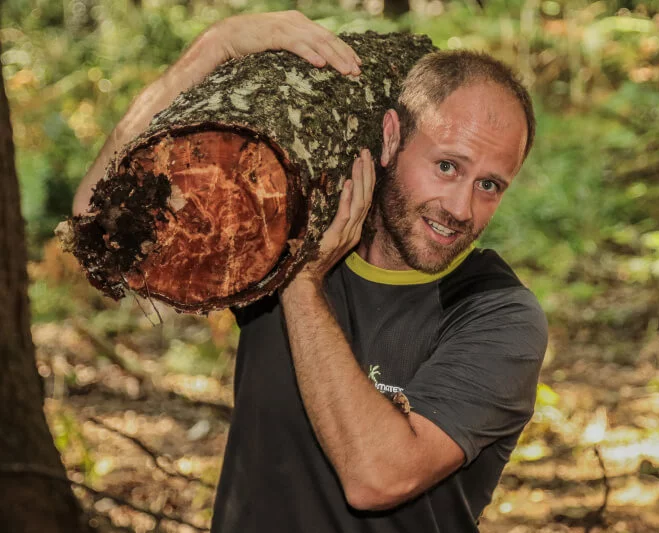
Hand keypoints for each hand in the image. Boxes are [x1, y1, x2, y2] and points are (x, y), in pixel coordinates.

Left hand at [73, 10, 361, 214]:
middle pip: (277, 24)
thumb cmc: (143, 147)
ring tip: (353, 71)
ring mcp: (237, 51)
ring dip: (324, 44)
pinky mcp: (249, 61)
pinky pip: (287, 43)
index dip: (290, 43)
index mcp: (199, 64)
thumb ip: (102, 182)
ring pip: (287, 29)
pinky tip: (336, 71)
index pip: (249, 34)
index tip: (322, 67)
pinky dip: (315, 50)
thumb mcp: (123, 162)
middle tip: (351, 70)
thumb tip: (80, 213)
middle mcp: (218, 49)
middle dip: (320, 42)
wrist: (146, 132)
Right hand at [211, 11, 361, 75]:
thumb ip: (297, 47)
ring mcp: (286, 27)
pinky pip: (297, 45)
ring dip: (334, 57)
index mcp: (300, 23)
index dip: (345, 50)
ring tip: (346, 71)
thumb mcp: (280, 44)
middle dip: (345, 55)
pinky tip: (321, 64)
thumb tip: (315, 62)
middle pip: (327, 39)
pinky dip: (310, 54)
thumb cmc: (253, 44)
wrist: (227, 37)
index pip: (328, 37)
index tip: (358, 64)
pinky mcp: (274, 34)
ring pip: (317, 43)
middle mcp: (296, 22)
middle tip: (358, 71)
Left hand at [290, 148, 375, 286]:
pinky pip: (344, 215)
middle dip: (366, 173)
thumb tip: (323, 196)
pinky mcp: (335, 238)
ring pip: (359, 203)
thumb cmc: (309, 256)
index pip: (365, 200)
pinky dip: (347, 199)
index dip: (367, 180)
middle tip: (365, 152)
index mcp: (353, 229)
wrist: (305, 279)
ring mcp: (347, 235)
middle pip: (366, 197)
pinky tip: (348, 183)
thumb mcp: (323, 234)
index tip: (365, 161)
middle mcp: (354, 231)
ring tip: (359, 161)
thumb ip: (329, 218)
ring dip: (360, 180)